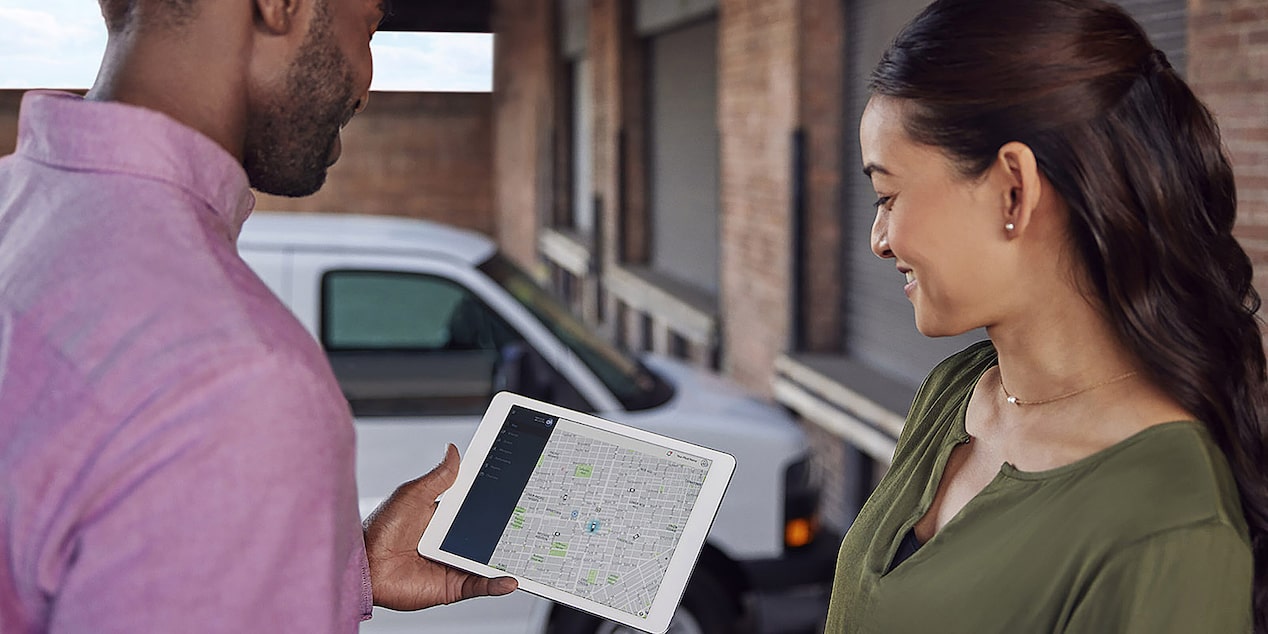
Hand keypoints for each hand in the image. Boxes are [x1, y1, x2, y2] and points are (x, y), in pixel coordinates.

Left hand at [363, 444, 517, 609]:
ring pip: (488, 561)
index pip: (476, 508)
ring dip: (508, 558)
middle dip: (509, 530)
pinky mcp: (452, 586)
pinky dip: (496, 584)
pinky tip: (509, 579)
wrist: (364, 566)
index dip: (495, 502)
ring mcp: (453, 564)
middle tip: (532, 522)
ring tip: (528, 551)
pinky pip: (479, 585)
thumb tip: (453, 450)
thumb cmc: (379, 529)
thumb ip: (438, 477)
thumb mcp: (413, 495)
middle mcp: (450, 541)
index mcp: (442, 517)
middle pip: (487, 535)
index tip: (517, 493)